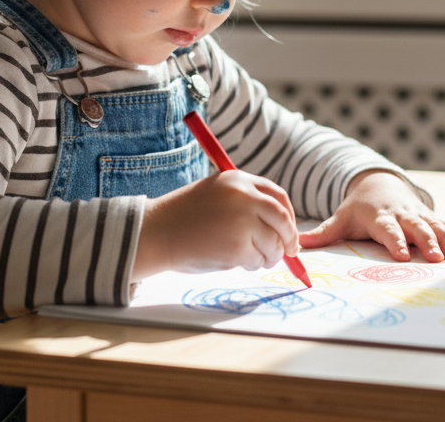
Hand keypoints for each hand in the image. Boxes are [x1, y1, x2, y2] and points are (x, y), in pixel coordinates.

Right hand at [132, 169, 299, 279]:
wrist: (155, 232)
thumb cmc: (183, 217)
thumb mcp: (216, 194)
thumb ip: (244, 201)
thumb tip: (280, 226)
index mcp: (238, 179)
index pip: (278, 196)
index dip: (288, 216)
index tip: (289, 231)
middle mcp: (244, 196)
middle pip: (283, 219)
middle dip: (289, 239)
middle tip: (288, 253)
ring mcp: (242, 221)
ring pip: (274, 244)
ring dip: (267, 256)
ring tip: (247, 258)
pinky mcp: (238, 247)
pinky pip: (257, 260)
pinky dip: (251, 265)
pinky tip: (232, 261)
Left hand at [298, 171, 444, 262]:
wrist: (380, 185)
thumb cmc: (359, 209)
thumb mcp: (341, 218)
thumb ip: (323, 234)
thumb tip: (297, 244)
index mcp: (379, 217)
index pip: (388, 230)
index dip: (395, 241)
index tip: (402, 255)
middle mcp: (402, 215)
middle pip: (416, 228)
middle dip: (428, 242)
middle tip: (438, 258)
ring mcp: (418, 215)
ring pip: (436, 226)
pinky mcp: (431, 217)